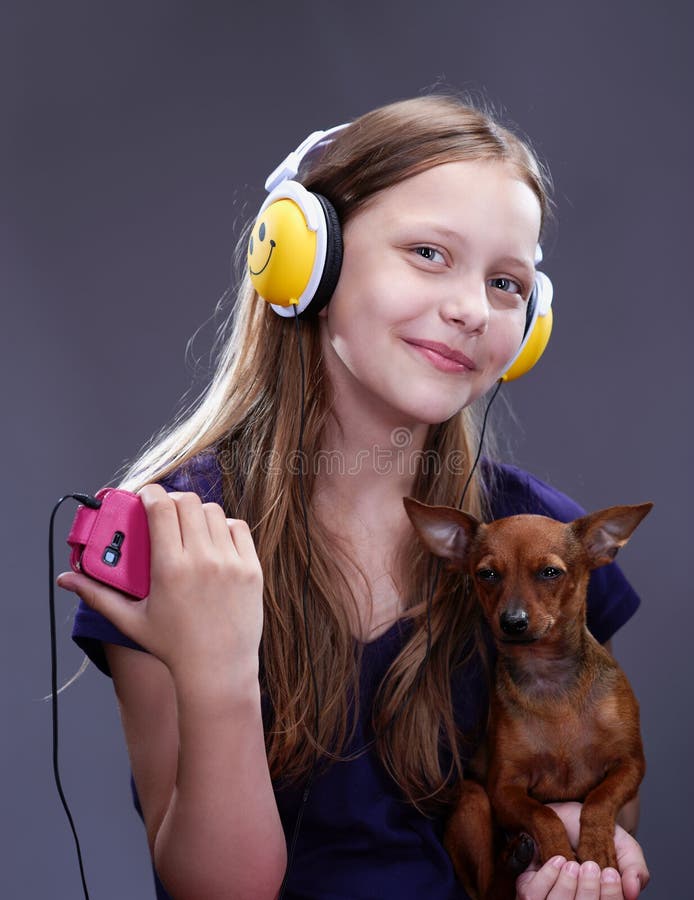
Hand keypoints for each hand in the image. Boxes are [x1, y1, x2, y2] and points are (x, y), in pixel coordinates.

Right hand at [57, 484, 263, 684]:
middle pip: (187, 502)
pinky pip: (238, 528)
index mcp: (170, 568)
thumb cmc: (172, 647)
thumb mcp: (131, 620)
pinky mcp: (251, 569)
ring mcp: (231, 563)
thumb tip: (66, 579)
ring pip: (214, 512)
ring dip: (198, 512)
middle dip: (172, 500)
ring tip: (189, 526)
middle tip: (165, 511)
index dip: (150, 493)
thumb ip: (97, 595)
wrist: (218, 670)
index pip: (160, 507)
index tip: (145, 495)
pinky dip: (225, 527)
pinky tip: (214, 538)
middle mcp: (202, 560)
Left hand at [515, 802, 648, 899]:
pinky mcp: (528, 886)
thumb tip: (632, 891)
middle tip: (591, 867)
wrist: (563, 808)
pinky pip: (532, 895)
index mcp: (601, 899)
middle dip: (588, 893)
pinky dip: (546, 879)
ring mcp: (551, 898)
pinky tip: (557, 861)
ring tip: (573, 864)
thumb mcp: (622, 845)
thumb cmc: (594, 830)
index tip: (610, 874)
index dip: (609, 898)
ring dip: (567, 888)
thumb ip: (634, 867)